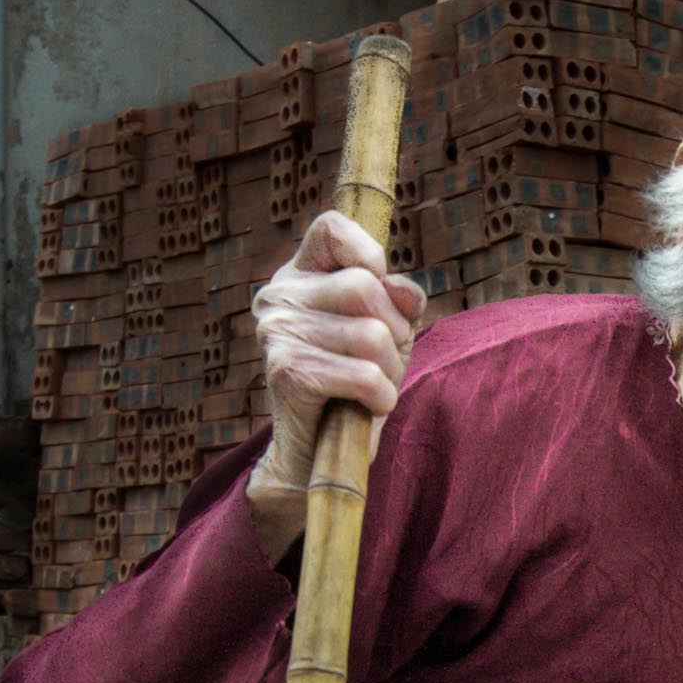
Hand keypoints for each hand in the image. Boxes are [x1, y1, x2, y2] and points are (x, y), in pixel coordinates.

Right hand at [247, 211, 425, 556]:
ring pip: (371, 334)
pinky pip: (365, 374)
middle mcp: (278, 296)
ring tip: (372, 388)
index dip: (370, 254)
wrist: (317, 454)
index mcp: (297, 276)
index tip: (382, 291)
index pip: (332, 228)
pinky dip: (382, 397)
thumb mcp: (386, 333)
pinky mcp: (288, 373)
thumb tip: (405, 290)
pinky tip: (367, 407)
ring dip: (390, 370)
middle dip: (394, 332)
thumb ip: (398, 300)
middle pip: (365, 287)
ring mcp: (277, 333)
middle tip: (383, 362)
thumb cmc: (354, 387)